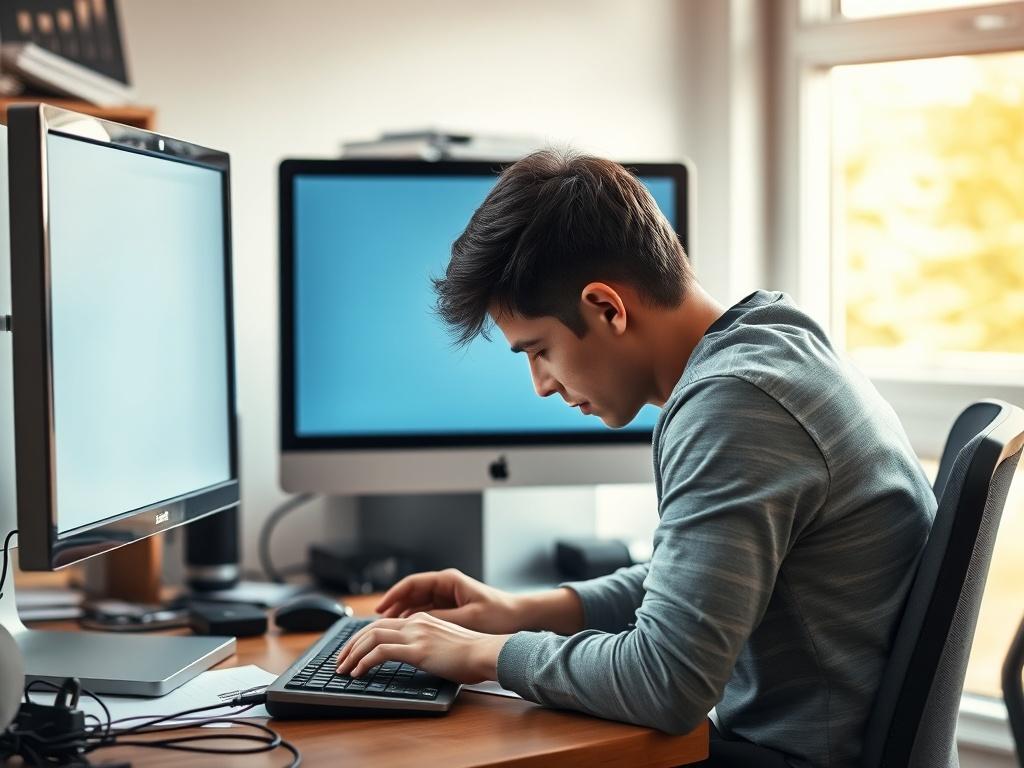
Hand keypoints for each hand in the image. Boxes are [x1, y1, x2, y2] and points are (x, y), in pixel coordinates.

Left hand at [335, 612, 510, 683]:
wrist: (487, 653)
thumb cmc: (473, 654)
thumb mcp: (447, 644)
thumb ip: (430, 644)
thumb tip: (420, 656)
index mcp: (423, 620)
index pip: (385, 624)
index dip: (364, 637)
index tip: (354, 651)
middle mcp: (416, 622)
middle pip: (372, 627)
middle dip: (351, 644)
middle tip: (340, 660)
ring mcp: (416, 634)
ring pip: (371, 637)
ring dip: (353, 653)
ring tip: (344, 669)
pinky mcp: (417, 649)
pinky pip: (380, 652)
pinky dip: (364, 661)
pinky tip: (358, 672)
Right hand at [374, 568, 523, 634]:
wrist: (521, 618)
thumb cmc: (499, 615)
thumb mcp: (467, 619)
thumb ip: (438, 619)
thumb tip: (412, 623)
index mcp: (448, 581)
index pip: (412, 584)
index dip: (392, 596)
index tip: (378, 609)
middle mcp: (445, 586)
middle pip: (410, 593)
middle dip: (392, 606)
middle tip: (374, 623)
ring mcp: (448, 597)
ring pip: (416, 603)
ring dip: (400, 615)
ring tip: (384, 630)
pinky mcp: (451, 609)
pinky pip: (425, 612)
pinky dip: (413, 621)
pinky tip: (404, 633)